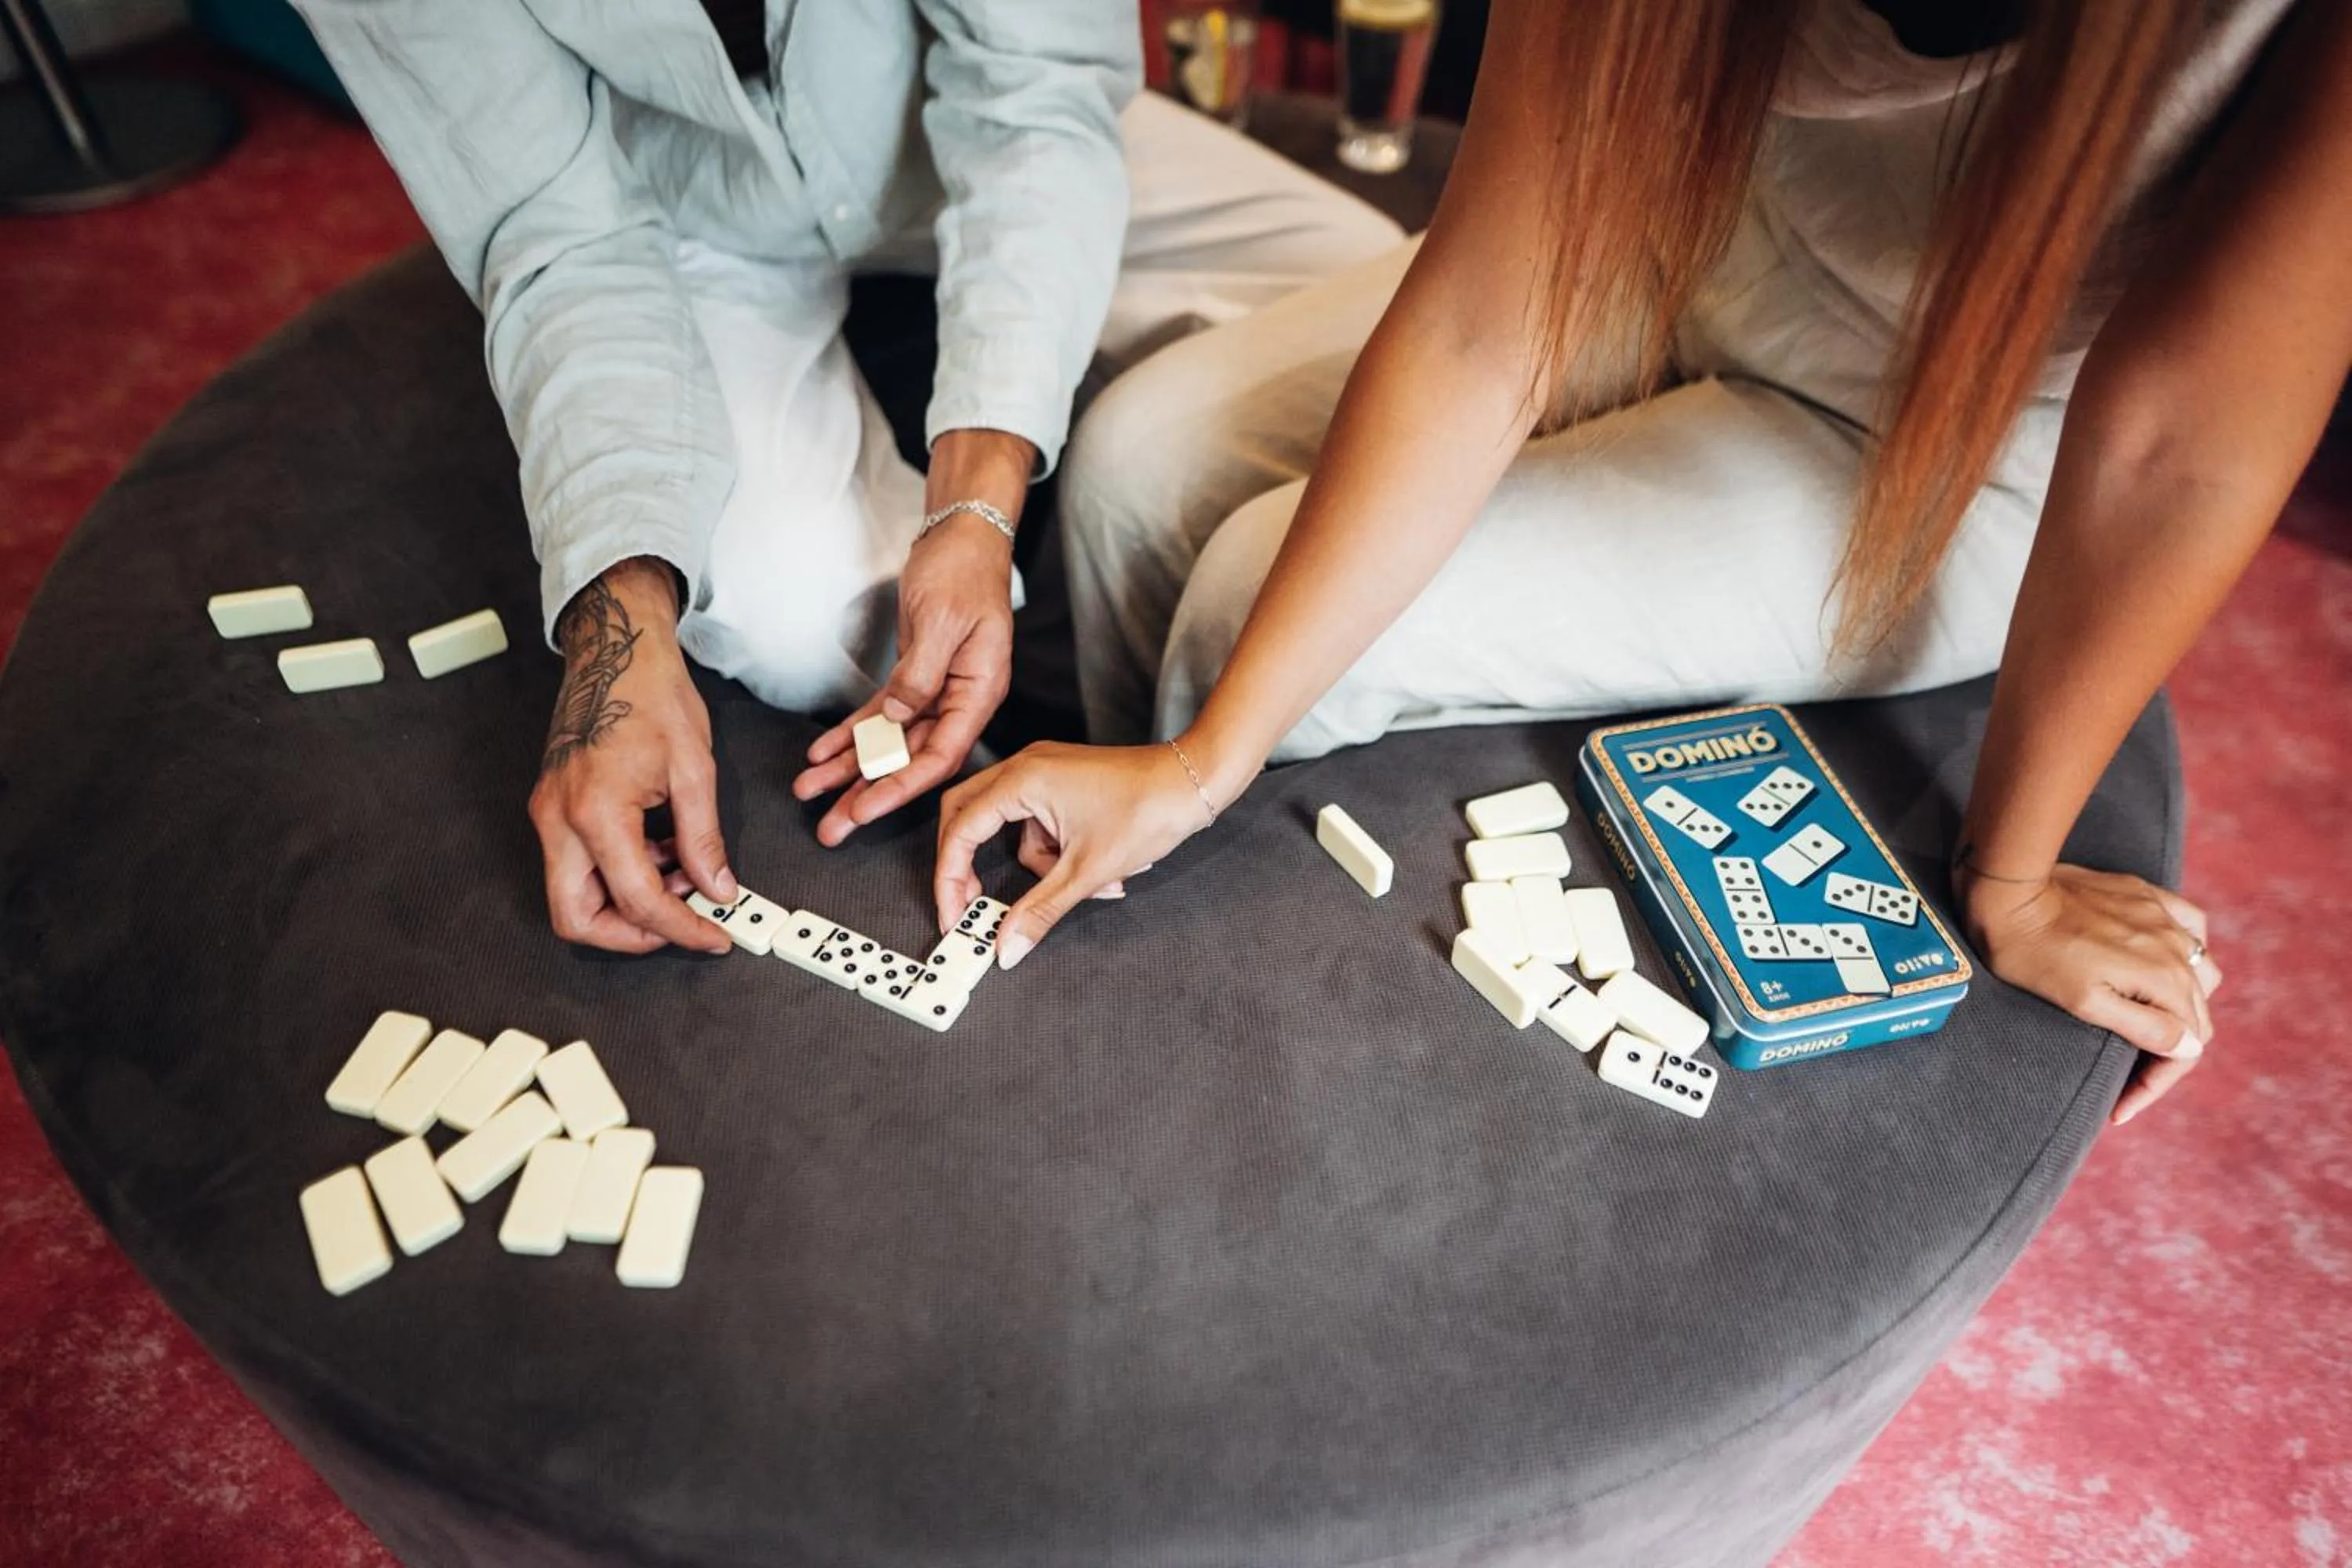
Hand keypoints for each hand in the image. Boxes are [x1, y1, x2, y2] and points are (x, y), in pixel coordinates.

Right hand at [529, 560, 735, 954]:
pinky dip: (616, 875)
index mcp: (595, 811)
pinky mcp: (552, 807)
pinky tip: (660, 853)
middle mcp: (557, 819)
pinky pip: (577, 866)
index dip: (680, 929)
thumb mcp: (693, 769)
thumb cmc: (651, 693)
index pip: (637, 900)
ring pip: (571, 897)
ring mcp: (547, 814)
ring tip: (681, 875)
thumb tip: (716, 891)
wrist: (616, 649)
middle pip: (576, 918)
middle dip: (629, 935)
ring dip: (625, 903)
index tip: (714, 937)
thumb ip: (702, 839)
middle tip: (681, 924)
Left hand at [792, 428, 1030, 844]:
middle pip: (911, 760)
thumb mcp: (941, 621)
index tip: (863, 810)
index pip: (940, 756)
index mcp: (979, 692)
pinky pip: (880, 718)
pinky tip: (820, 753)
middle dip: (867, 794)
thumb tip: (896, 720)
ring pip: (890, 743)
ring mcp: (938, 692)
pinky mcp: (916, 678)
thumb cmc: (963, 571)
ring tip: (810, 793)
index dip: (899, 788)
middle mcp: (960, 700)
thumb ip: (920, 675)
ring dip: (850, 769)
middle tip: (831, 827)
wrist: (963, 535)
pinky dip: (849, 735)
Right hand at [934, 741, 1220, 968]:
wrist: (1195, 781)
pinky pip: (1039, 824)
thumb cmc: (1148, 809)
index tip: (955, 915)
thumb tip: (1006, 946)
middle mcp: (1025, 767)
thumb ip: (1039, 911)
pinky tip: (1100, 870)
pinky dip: (1059, 854)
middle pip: (969, 819)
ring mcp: (1043, 772)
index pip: (961, 831)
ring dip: (1040, 867)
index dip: (950, 878)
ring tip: (1090, 884)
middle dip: (969, 867)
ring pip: (1012, 829)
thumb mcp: (1087, 871)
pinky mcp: (1061, 783)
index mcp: (1022, 779)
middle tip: (974, 906)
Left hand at [1960, 862, 2221, 1126]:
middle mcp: (2176, 948)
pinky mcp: (2148, 897)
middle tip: (2128, 1079)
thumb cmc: (2035, 952)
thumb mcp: (2083, 1001)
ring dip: (2186, 1006)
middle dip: (2169, 1051)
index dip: (2156, 1083)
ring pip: (2202, 975)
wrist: (2009, 890)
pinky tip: (2169, 967)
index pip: (2186, 1045)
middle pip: (2196, 1015)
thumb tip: (2190, 1046)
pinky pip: (2192, 927)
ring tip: (2152, 1026)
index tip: (2121, 1108)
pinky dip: (2189, 956)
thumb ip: (2142, 1025)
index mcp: (2163, 978)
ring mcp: (2164, 918)